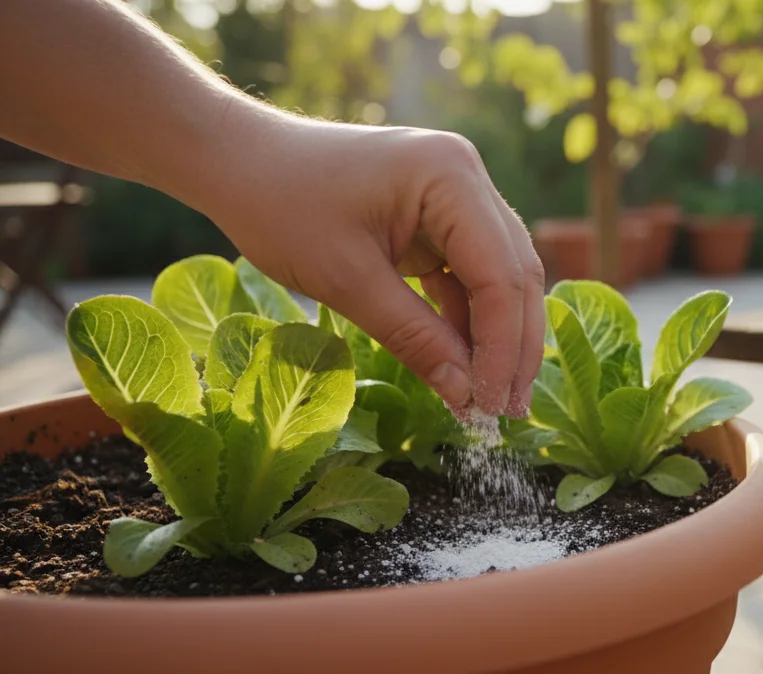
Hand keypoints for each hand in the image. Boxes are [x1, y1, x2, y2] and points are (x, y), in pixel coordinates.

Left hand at [199, 112, 543, 418]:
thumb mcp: (346, 280)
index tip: (492, 406)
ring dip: (497, 337)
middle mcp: (467, 178)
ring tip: (491, 399)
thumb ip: (414, 337)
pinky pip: (470, 276)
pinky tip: (465, 367)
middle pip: (515, 274)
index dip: (501, 346)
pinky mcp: (440, 218)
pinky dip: (468, 322)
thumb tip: (466, 396)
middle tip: (507, 412)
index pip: (500, 274)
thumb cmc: (280, 205)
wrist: (238, 162)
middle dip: (513, 346)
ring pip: (500, 278)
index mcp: (451, 177)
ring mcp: (457, 196)